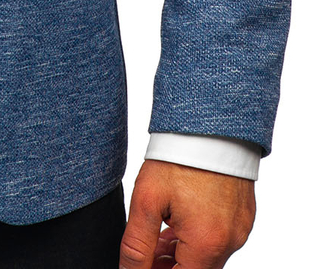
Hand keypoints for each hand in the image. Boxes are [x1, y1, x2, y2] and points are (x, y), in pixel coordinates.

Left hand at [120, 160, 254, 268]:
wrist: (210, 123)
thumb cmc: (179, 156)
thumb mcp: (147, 200)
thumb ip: (137, 245)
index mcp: (208, 243)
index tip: (142, 264)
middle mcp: (230, 242)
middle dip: (168, 266)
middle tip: (146, 251)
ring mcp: (239, 229)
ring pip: (207, 257)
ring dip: (181, 254)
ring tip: (156, 236)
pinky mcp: (242, 215)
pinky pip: (218, 239)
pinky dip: (196, 239)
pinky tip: (175, 224)